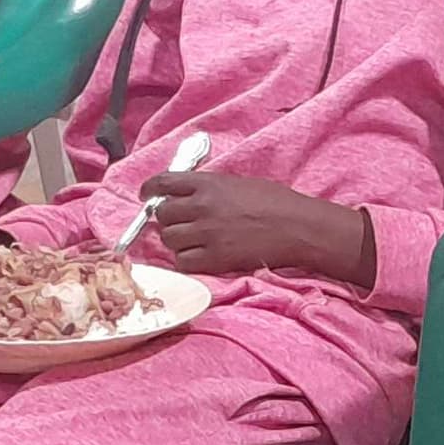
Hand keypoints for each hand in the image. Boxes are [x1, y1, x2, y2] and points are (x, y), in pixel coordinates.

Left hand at [141, 171, 375, 284]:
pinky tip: (199, 257)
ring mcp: (206, 233)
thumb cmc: (276, 202)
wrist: (297, 227)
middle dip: (166, 218)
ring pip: (168, 239)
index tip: (146, 195)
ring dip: (175, 241)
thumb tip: (187, 195)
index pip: (163, 182)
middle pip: (162, 214)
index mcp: (208, 183)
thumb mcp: (239, 183)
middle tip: (177, 223)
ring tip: (191, 241)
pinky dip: (186, 261)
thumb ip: (209, 188)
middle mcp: (201, 206)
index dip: (150, 189)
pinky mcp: (214, 258)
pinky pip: (182, 262)